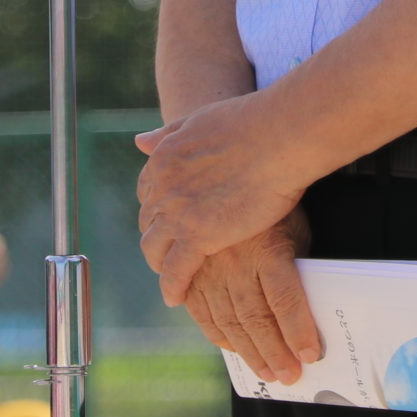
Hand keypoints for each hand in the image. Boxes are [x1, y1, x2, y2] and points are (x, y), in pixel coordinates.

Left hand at [136, 95, 311, 305]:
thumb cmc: (251, 124)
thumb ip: (170, 133)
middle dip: (158, 236)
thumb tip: (140, 141)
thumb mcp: (199, 119)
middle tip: (170, 251)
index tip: (170, 218)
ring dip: (159, 264)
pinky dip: (172, 286)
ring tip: (170, 279)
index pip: (148, 191)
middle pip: (149, 221)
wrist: (276, 137)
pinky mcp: (198, 237)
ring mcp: (177, 213)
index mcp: (164, 158)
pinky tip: (176, 297)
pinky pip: (174, 271)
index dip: (158, 207)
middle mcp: (163, 187)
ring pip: (155, 249)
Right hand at [182, 209, 320, 384]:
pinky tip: (233, 349)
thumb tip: (310, 305)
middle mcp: (236, 262)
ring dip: (251, 352)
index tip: (310, 356)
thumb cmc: (273, 204)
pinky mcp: (193, 273)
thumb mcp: (294, 227)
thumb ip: (295, 264)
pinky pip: (203, 312)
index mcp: (267, 249)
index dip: (298, 330)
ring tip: (268, 373)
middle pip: (257, 318)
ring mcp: (211, 269)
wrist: (229, 173)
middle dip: (275, 353)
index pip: (285, 298)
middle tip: (289, 376)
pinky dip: (219, 335)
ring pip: (231, 321)